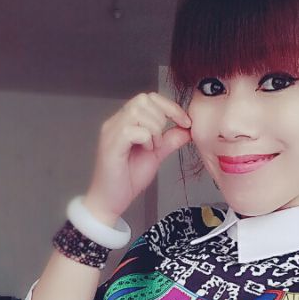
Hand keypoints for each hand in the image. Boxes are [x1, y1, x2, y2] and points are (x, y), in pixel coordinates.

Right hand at [84, 91, 191, 224]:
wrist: (110, 201)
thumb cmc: (127, 179)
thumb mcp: (155, 156)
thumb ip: (169, 141)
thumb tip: (187, 130)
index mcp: (125, 122)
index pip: (148, 98)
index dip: (169, 106)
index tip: (185, 122)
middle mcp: (115, 123)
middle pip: (143, 99)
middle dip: (161, 118)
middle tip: (161, 141)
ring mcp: (111, 132)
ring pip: (137, 111)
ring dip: (154, 129)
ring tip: (153, 147)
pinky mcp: (111, 145)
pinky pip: (132, 130)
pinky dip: (146, 139)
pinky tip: (145, 151)